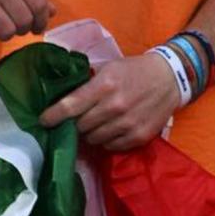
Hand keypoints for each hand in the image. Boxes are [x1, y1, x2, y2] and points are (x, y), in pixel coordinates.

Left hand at [39, 53, 180, 150]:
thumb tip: (62, 101)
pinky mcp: (138, 136)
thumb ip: (88, 84)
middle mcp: (115, 106)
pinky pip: (111, 146)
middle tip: (81, 118)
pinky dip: (108, 140)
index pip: (70, 106)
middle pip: (80, 126)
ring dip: (92, 133)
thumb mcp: (110, 68)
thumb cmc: (135, 70)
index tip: (43, 121)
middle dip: (76, 123)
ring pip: (93, 139)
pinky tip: (114, 128)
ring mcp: (127, 124)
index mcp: (106, 85)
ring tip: (99, 123)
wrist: (170, 77)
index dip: (53, 116)